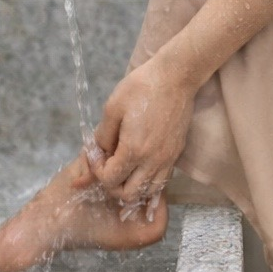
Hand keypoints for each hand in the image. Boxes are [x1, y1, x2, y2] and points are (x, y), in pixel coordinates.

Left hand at [74, 57, 199, 207]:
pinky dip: (147, 181)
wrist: (176, 77)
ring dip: (131, 186)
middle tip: (107, 166)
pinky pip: (161, 180)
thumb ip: (102, 136)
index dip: (96, 171)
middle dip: (112, 185)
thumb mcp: (112, 108)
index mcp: (134, 150)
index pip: (109, 179)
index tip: (96, 154)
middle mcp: (153, 161)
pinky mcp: (176, 154)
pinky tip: (139, 166)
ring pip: (147, 192)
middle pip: (128, 194)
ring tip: (124, 169)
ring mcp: (167, 159)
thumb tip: (99, 154)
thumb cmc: (141, 87)